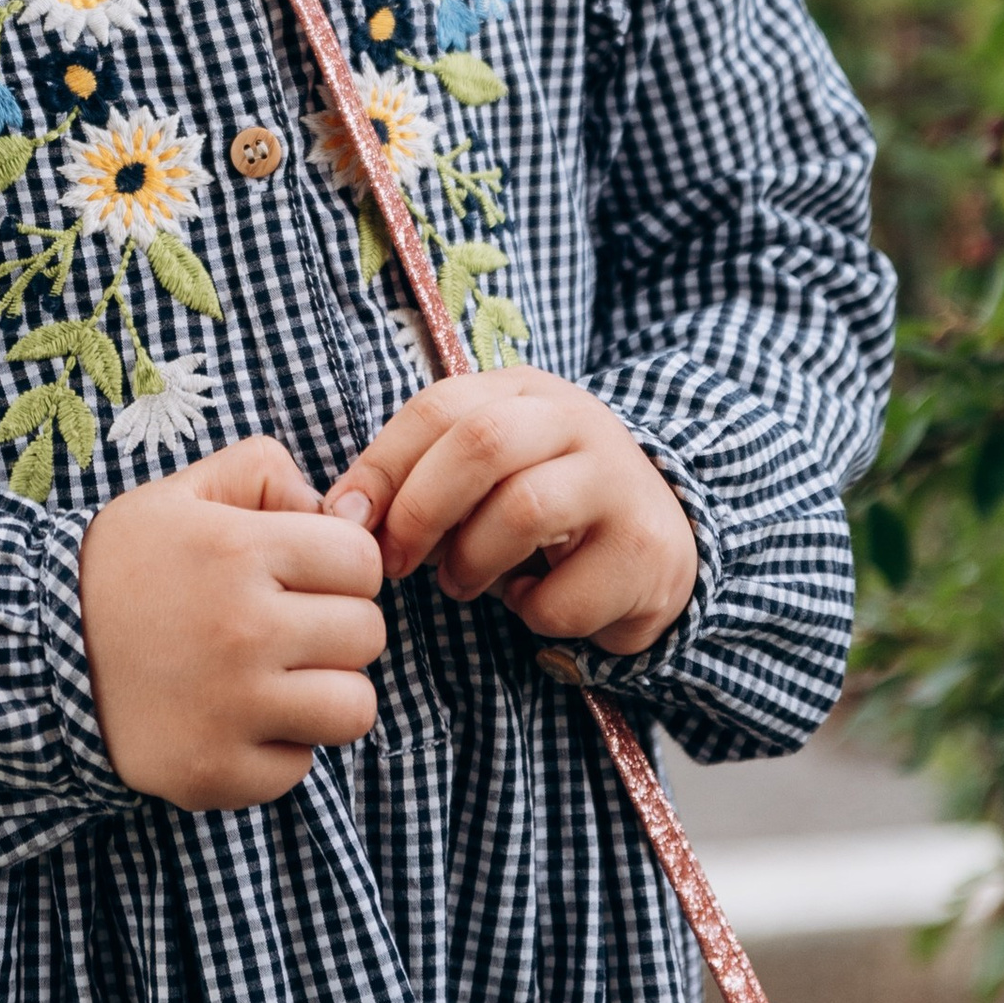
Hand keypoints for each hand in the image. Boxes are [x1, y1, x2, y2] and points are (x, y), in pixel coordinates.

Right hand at [79, 435, 386, 809]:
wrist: (31, 653)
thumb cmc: (122, 566)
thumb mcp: (182, 492)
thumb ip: (266, 473)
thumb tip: (339, 512)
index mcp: (238, 550)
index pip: (363, 561)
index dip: (342, 566)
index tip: (306, 575)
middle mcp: (242, 630)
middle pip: (367, 635)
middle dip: (337, 628)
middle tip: (289, 628)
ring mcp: (230, 709)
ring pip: (353, 709)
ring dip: (324, 695)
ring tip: (277, 680)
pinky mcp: (215, 771)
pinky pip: (299, 769)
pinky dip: (275, 750)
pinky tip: (233, 721)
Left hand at [323, 372, 697, 655]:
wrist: (662, 541)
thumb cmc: (545, 503)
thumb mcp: (487, 471)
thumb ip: (422, 475)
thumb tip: (341, 513)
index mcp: (525, 391)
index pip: (438, 406)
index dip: (382, 465)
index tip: (345, 520)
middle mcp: (578, 420)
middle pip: (482, 441)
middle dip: (421, 508)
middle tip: (395, 562)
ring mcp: (619, 482)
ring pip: (523, 510)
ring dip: (472, 563)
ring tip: (462, 582)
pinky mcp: (645, 551)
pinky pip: (562, 592)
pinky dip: (529, 611)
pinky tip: (531, 600)